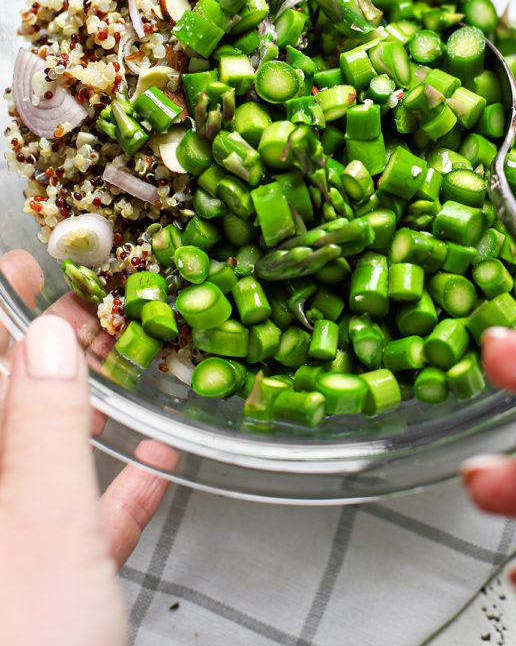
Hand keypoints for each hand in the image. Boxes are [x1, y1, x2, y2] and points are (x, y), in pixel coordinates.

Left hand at [0, 250, 177, 645]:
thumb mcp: (40, 532)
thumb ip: (39, 428)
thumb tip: (42, 337)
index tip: (16, 266)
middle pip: (4, 415)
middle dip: (43, 356)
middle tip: (86, 301)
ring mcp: (11, 556)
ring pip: (37, 467)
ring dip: (83, 416)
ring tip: (128, 360)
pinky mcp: (40, 597)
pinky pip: (70, 526)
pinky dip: (110, 489)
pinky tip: (153, 460)